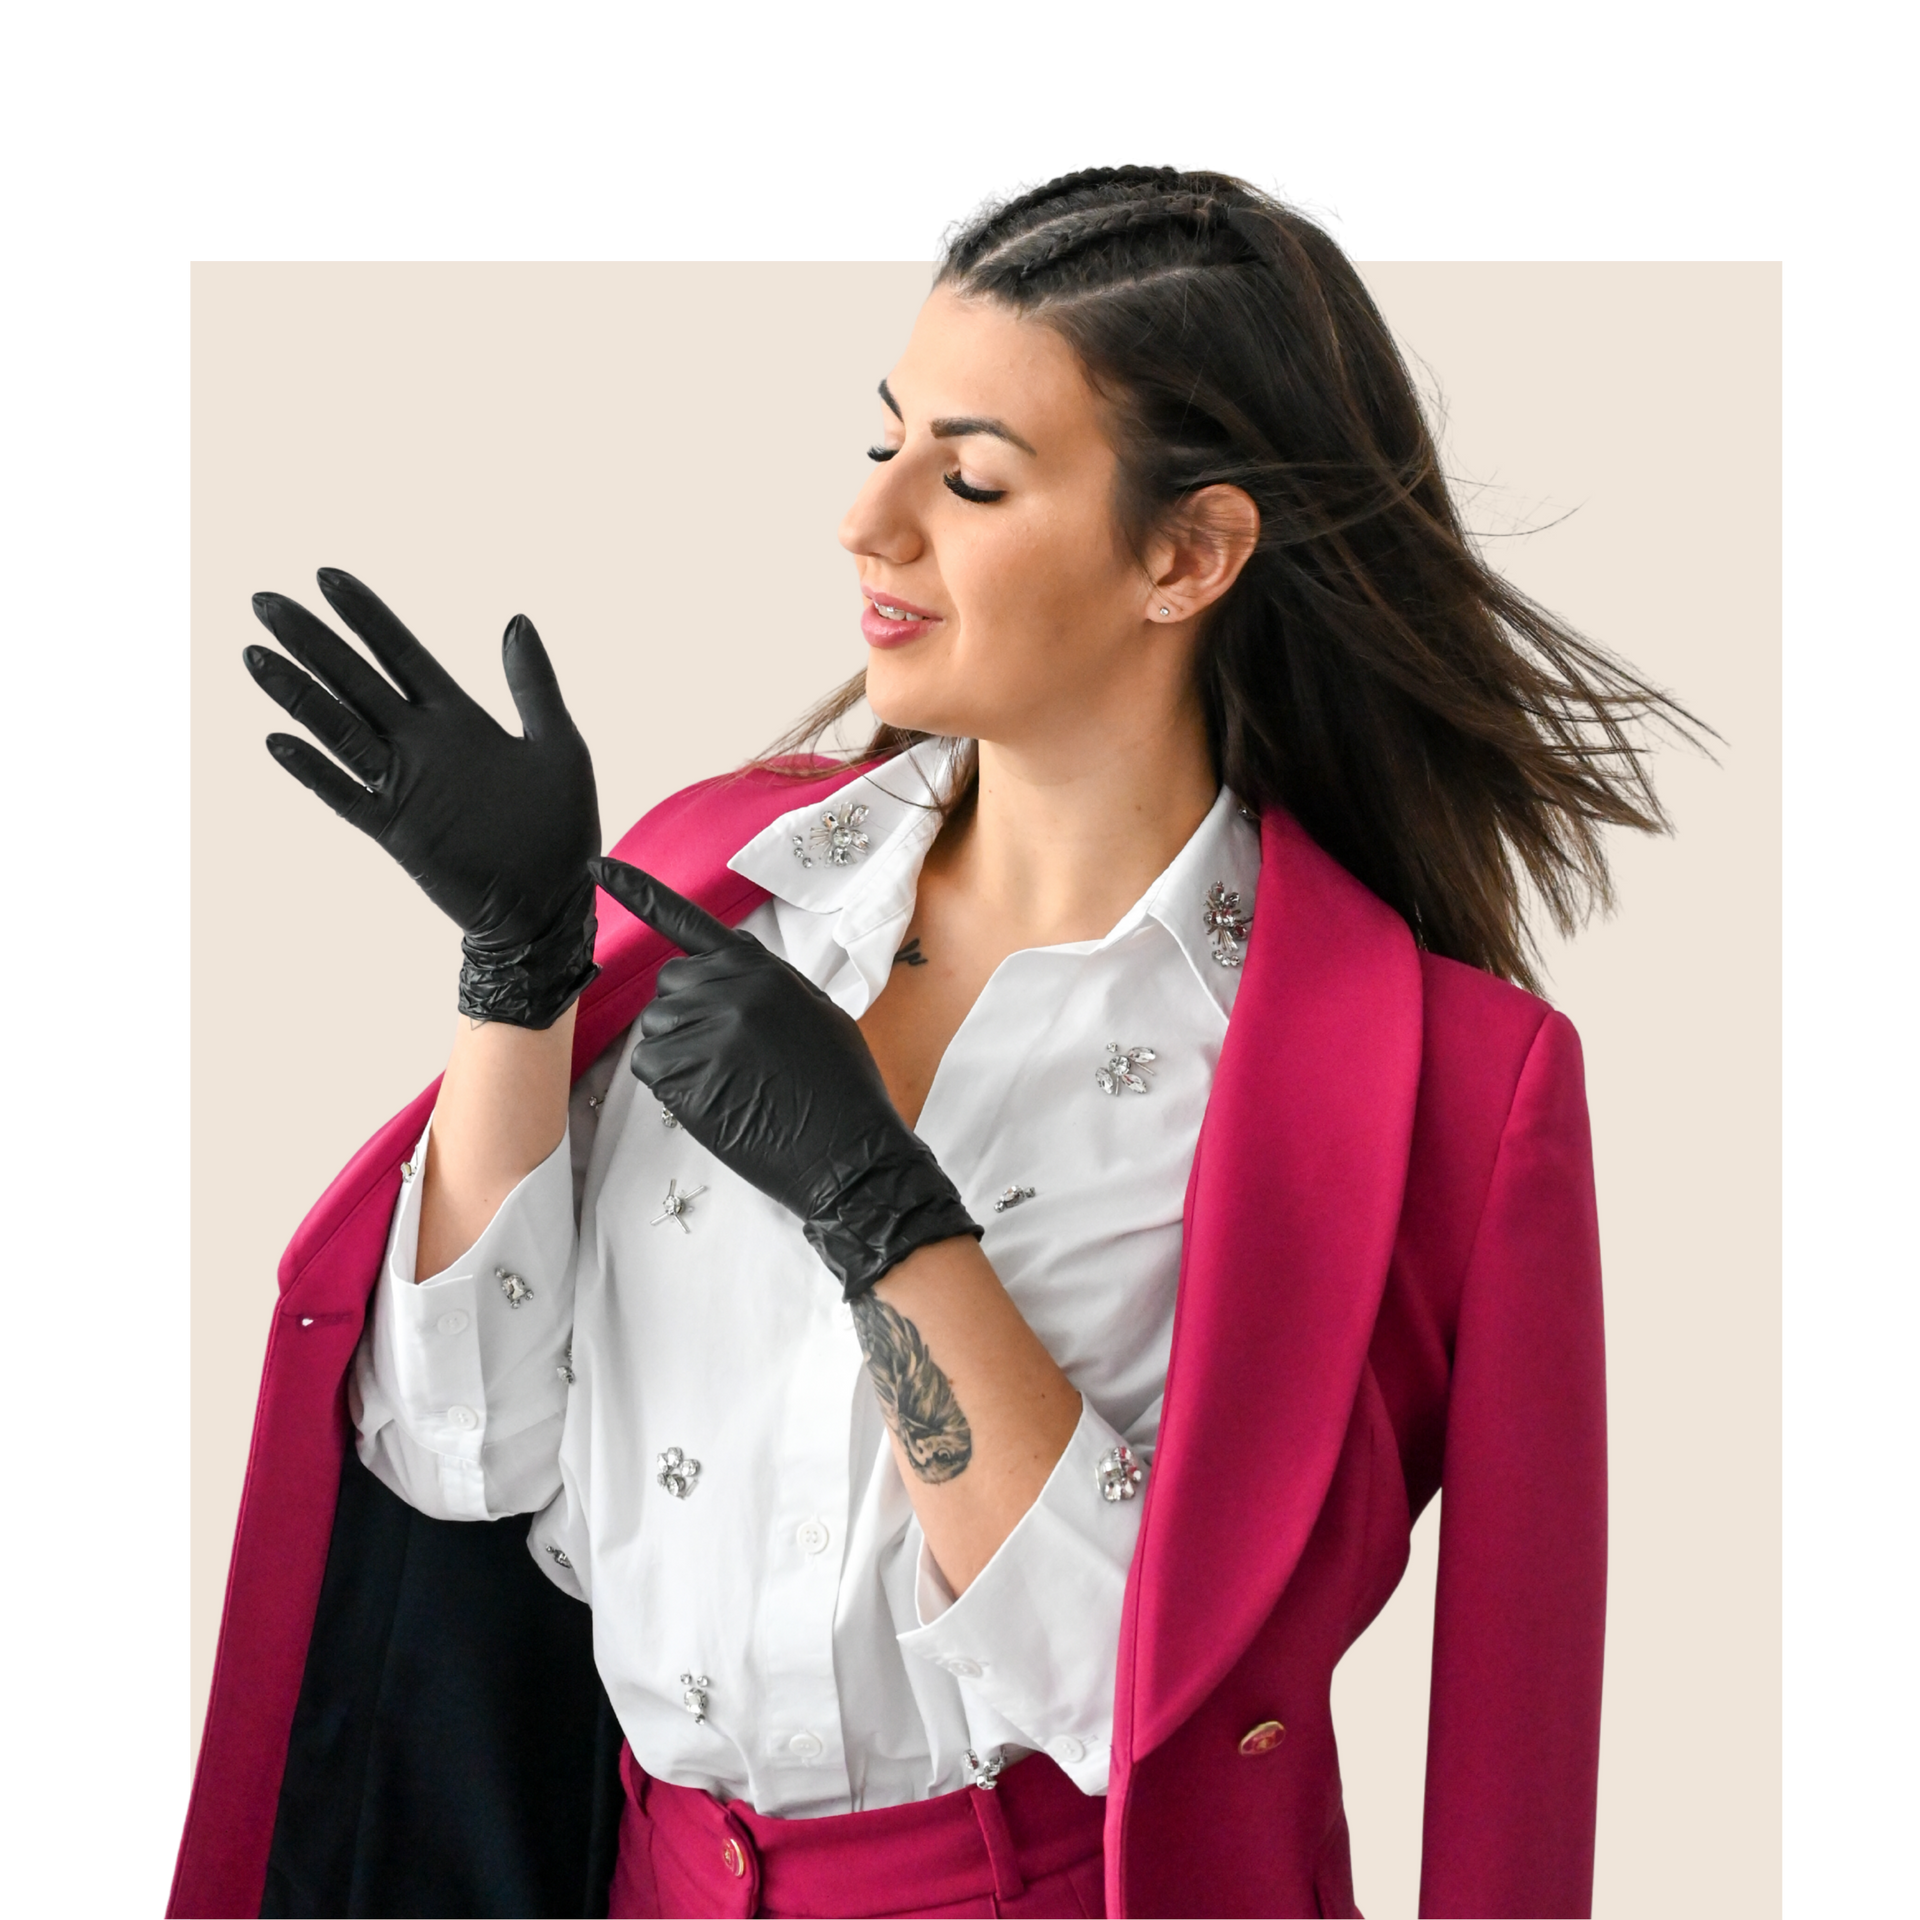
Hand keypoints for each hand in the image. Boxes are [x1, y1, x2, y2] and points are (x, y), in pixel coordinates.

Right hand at [245, 569, 601, 1026]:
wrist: (553, 902)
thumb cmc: (562, 827)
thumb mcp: (559, 746)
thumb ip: (533, 686)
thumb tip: (517, 620)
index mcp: (458, 718)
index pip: (401, 654)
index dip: (366, 616)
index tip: (327, 576)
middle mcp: (422, 744)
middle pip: (356, 681)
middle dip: (313, 642)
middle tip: (267, 600)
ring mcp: (404, 786)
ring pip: (339, 730)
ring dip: (299, 695)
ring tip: (256, 655)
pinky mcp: (396, 830)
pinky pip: (346, 796)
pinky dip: (314, 770)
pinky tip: (280, 741)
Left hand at [589, 856, 980, 1298]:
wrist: (852, 1151)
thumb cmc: (842, 1089)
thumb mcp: (818, 1014)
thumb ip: (769, 983)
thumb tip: (731, 959)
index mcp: (764, 969)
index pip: (691, 923)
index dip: (641, 893)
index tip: (598, 866)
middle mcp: (732, 988)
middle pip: (668, 984)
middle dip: (686, 1015)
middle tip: (728, 1056)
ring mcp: (709, 1029)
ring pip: (656, 1028)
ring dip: (680, 1055)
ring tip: (731, 1082)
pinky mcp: (690, 1073)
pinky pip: (650, 1066)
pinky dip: (670, 1084)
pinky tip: (712, 1099)